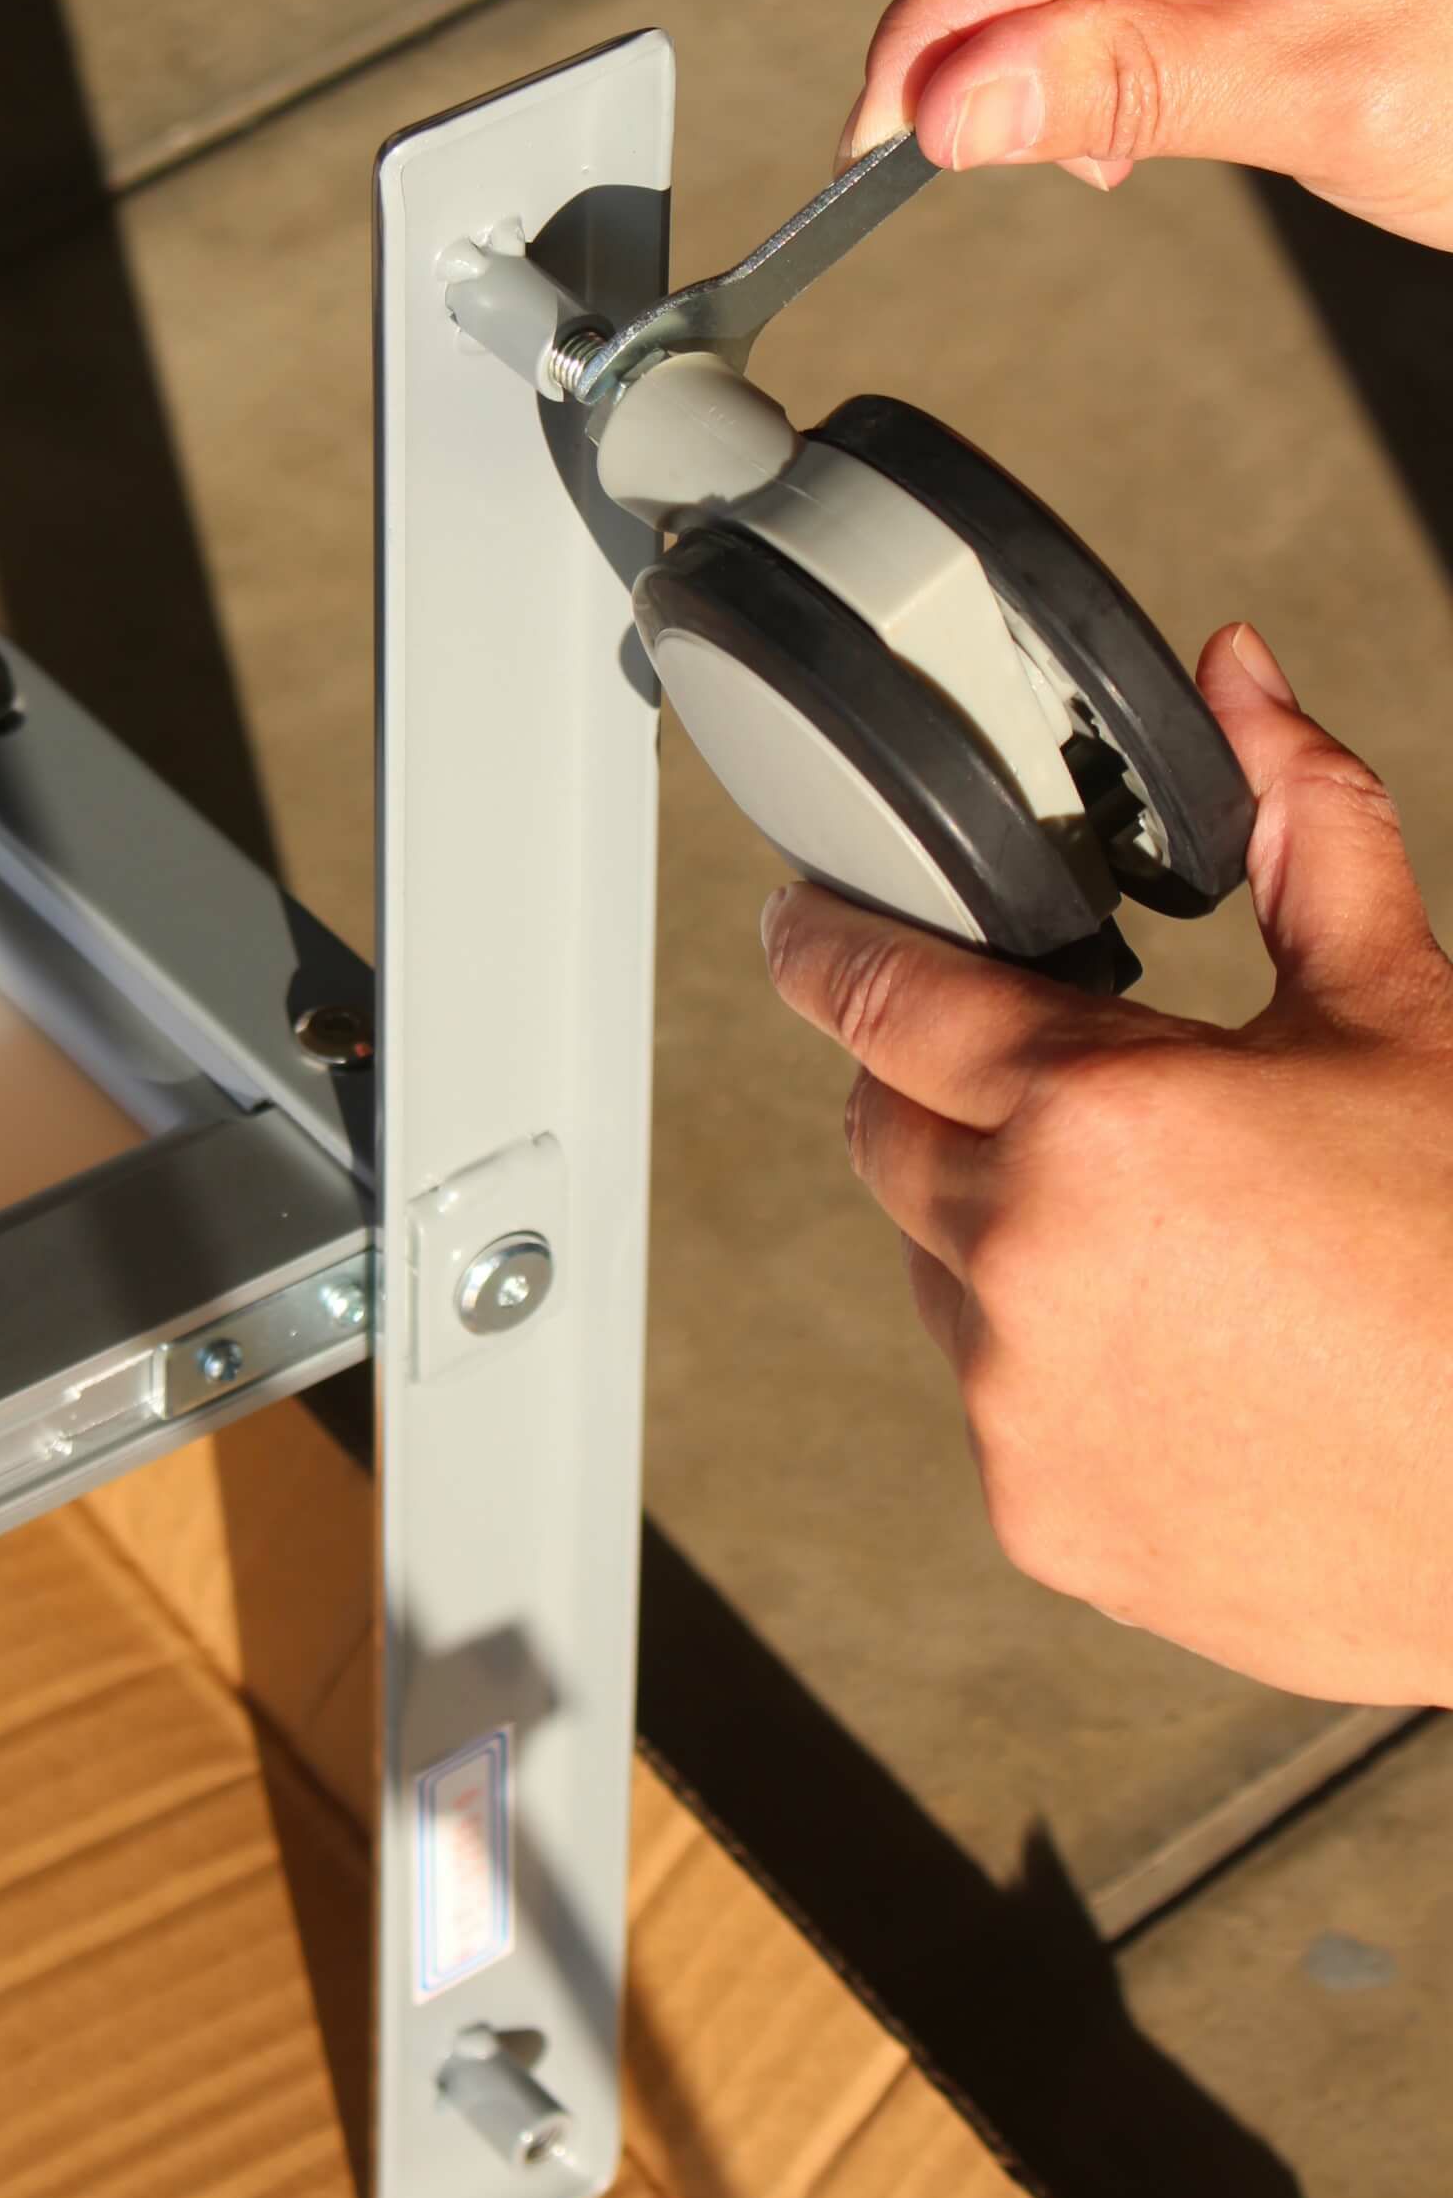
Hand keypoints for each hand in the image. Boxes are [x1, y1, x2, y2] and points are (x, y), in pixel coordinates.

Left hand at [761, 624, 1452, 1704]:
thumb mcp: (1401, 1012)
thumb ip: (1302, 828)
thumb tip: (1246, 682)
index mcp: (1094, 1113)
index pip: (873, 992)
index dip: (825, 943)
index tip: (804, 927)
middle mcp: (1026, 1260)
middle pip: (882, 1132)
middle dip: (938, 1091)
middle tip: (1059, 1092)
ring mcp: (1019, 1402)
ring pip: (934, 1271)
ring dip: (1002, 1236)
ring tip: (1171, 1246)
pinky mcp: (1037, 1515)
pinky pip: (990, 1399)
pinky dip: (1049, 1366)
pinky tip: (1183, 1358)